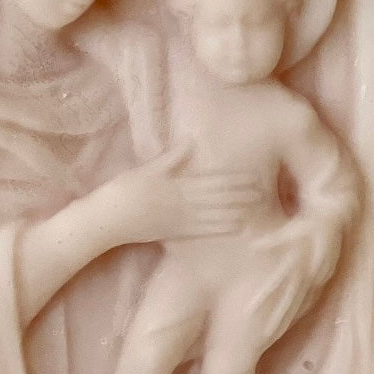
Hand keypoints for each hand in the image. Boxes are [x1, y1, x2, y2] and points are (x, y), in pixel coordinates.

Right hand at [100, 148, 262, 244]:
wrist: (109, 219)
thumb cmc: (125, 189)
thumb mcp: (147, 169)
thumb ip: (171, 157)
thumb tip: (191, 140)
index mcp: (177, 185)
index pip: (213, 182)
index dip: (234, 180)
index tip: (254, 176)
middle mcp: (183, 204)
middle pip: (218, 199)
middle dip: (241, 196)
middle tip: (264, 192)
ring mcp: (180, 221)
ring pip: (215, 216)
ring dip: (236, 212)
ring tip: (257, 209)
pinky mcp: (176, 233)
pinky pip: (204, 231)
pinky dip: (221, 228)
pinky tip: (236, 227)